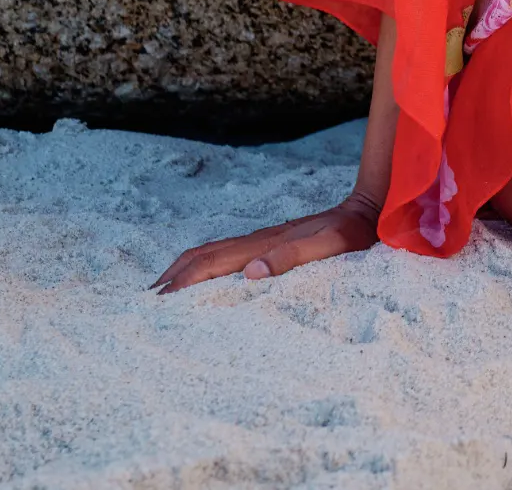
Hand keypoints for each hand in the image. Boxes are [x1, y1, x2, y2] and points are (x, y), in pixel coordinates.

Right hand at [151, 193, 379, 293]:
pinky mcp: (268, 242)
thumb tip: (250, 273)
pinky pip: (225, 255)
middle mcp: (255, 240)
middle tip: (144, 304)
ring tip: (162, 292)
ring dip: (182, 270)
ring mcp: (260, 240)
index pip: (211, 264)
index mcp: (262, 244)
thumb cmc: (350, 232)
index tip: (157, 304)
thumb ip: (293, 257)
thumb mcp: (329, 246)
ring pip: (210, 252)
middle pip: (201, 256)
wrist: (367, 208)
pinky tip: (203, 279)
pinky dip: (202, 266)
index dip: (182, 283)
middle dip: (171, 277)